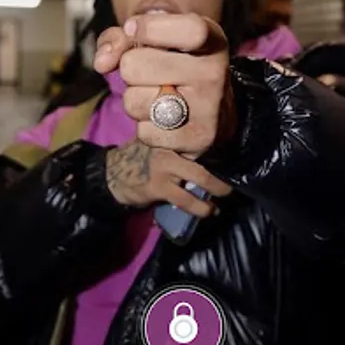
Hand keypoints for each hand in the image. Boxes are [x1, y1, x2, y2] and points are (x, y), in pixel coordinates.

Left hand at [94, 13, 236, 156]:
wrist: (214, 114)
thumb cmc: (175, 67)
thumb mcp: (156, 40)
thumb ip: (122, 39)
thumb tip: (102, 62)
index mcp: (210, 41)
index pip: (189, 30)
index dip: (152, 28)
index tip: (132, 29)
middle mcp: (214, 73)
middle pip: (134, 65)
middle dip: (130, 70)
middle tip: (152, 74)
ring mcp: (208, 109)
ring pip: (133, 101)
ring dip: (136, 100)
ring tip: (158, 97)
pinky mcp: (197, 139)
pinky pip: (144, 132)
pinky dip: (145, 127)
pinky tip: (164, 120)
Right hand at [106, 139, 231, 212]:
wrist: (112, 173)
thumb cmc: (138, 157)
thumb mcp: (156, 142)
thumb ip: (177, 143)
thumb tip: (209, 149)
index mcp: (170, 133)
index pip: (201, 137)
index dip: (220, 149)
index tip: (232, 159)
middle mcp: (168, 145)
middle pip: (207, 155)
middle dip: (223, 170)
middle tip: (233, 181)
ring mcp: (164, 166)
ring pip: (201, 177)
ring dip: (218, 189)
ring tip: (224, 197)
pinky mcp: (159, 186)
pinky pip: (186, 199)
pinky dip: (201, 207)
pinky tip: (208, 211)